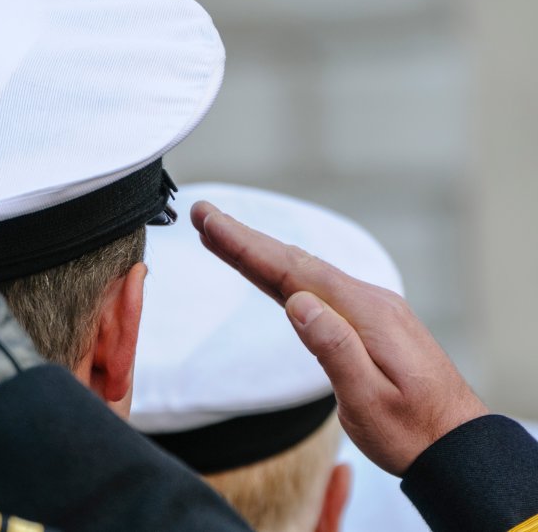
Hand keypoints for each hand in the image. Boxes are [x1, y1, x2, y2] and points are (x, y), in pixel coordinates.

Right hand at [190, 200, 488, 474]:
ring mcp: (371, 309)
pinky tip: (270, 271)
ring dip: (261, 253)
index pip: (293, 271)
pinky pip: (318, 287)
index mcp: (365, 315)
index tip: (210, 222)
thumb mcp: (367, 399)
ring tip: (222, 235)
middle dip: (245, 239)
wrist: (457, 445)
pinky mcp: (369, 322)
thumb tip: (297, 302)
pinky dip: (285, 273)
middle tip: (203, 215)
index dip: (247, 246)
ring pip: (305, 273)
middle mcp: (368, 301)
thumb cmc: (412, 431)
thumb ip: (333, 347)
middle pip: (295, 262)